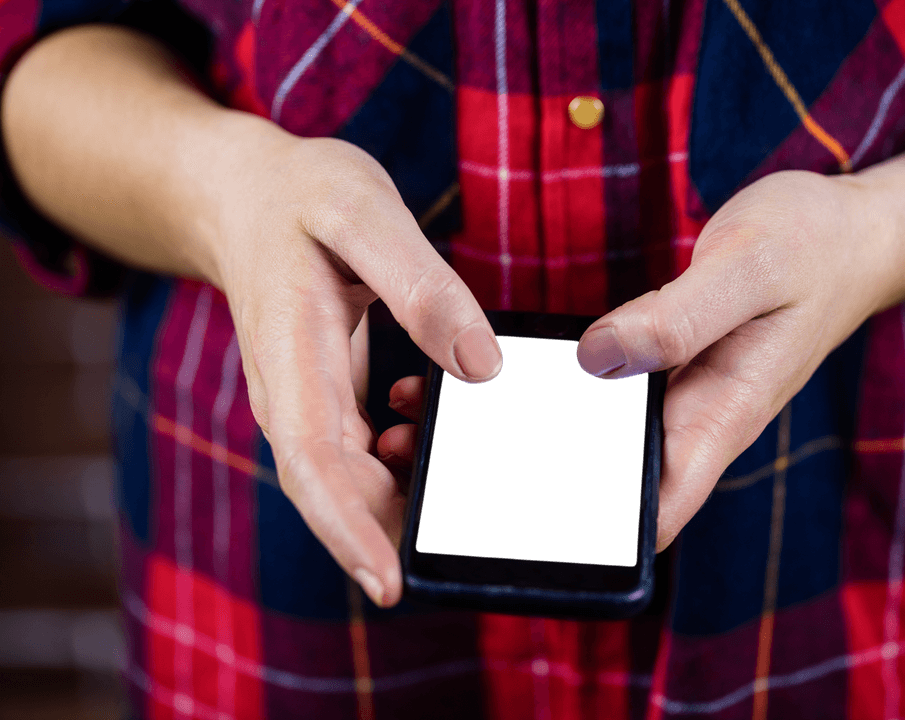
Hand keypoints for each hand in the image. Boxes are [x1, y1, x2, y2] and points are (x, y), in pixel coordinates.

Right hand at [211, 127, 502, 606]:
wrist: (247, 195)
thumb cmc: (302, 196)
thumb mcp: (364, 215)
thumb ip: (420, 286)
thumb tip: (481, 364)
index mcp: (291, 356)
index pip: (312, 465)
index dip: (349, 530)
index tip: (391, 584)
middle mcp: (292, 396)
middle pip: (337, 491)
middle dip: (392, 536)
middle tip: (467, 554)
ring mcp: (307, 403)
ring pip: (353, 480)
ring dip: (403, 503)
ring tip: (471, 503)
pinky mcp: (327, 399)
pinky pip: (364, 452)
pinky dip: (406, 461)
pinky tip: (441, 435)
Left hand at [377, 171, 893, 552]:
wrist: (851, 233)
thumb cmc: (814, 249)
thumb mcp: (750, 269)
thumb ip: (679, 317)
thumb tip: (597, 359)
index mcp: (721, 416)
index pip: (652, 514)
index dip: (584, 541)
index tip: (499, 530)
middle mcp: (694, 420)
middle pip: (604, 489)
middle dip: (523, 493)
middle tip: (427, 460)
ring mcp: (678, 396)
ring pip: (593, 446)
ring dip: (518, 447)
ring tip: (423, 422)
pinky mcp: (662, 367)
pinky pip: (598, 400)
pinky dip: (541, 399)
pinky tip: (484, 381)